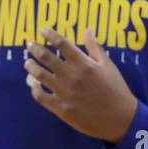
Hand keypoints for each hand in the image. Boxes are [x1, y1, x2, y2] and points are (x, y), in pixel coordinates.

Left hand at [24, 27, 137, 142]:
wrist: (119, 118)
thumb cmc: (115, 89)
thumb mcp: (108, 66)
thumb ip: (95, 47)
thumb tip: (87, 30)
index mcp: (84, 63)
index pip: (62, 43)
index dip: (50, 35)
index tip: (42, 30)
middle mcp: (71, 76)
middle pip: (46, 57)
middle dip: (35, 48)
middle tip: (30, 45)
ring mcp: (64, 92)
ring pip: (39, 75)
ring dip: (31, 67)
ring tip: (28, 63)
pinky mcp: (60, 108)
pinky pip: (40, 96)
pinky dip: (34, 88)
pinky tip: (33, 84)